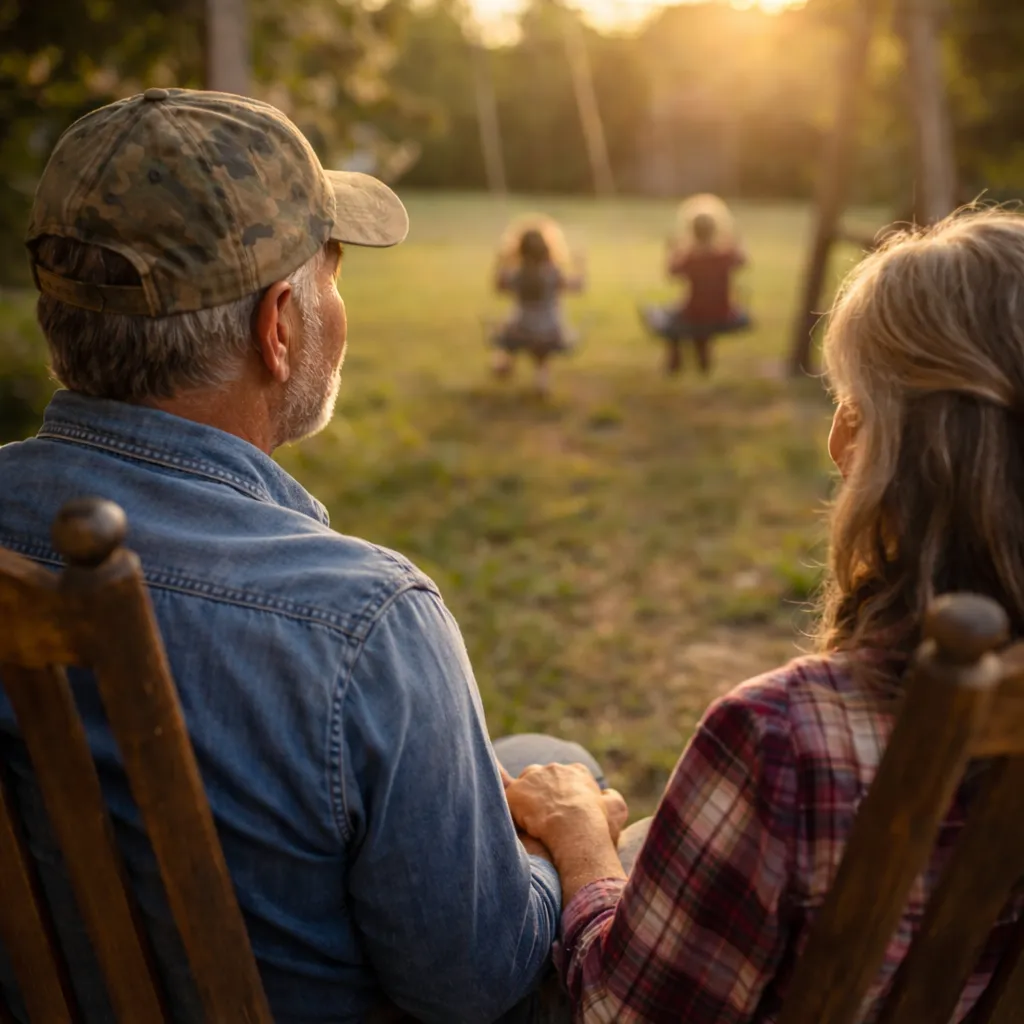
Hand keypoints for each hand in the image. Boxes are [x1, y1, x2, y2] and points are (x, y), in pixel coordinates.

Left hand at [506, 763, 627, 852]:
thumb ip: (611, 797)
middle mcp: (554, 768)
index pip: (568, 777)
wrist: (575, 829)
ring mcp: (533, 778)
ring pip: (525, 785)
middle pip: (544, 777)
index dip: (565, 794)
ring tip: (530, 822)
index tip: (565, 809)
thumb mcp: (617, 808)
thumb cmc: (598, 823)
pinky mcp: (515, 792)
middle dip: (544, 793)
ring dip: (527, 799)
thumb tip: (606, 793)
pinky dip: (509, 805)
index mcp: (577, 772)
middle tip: (546, 817)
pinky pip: (506, 794)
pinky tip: (511, 815)